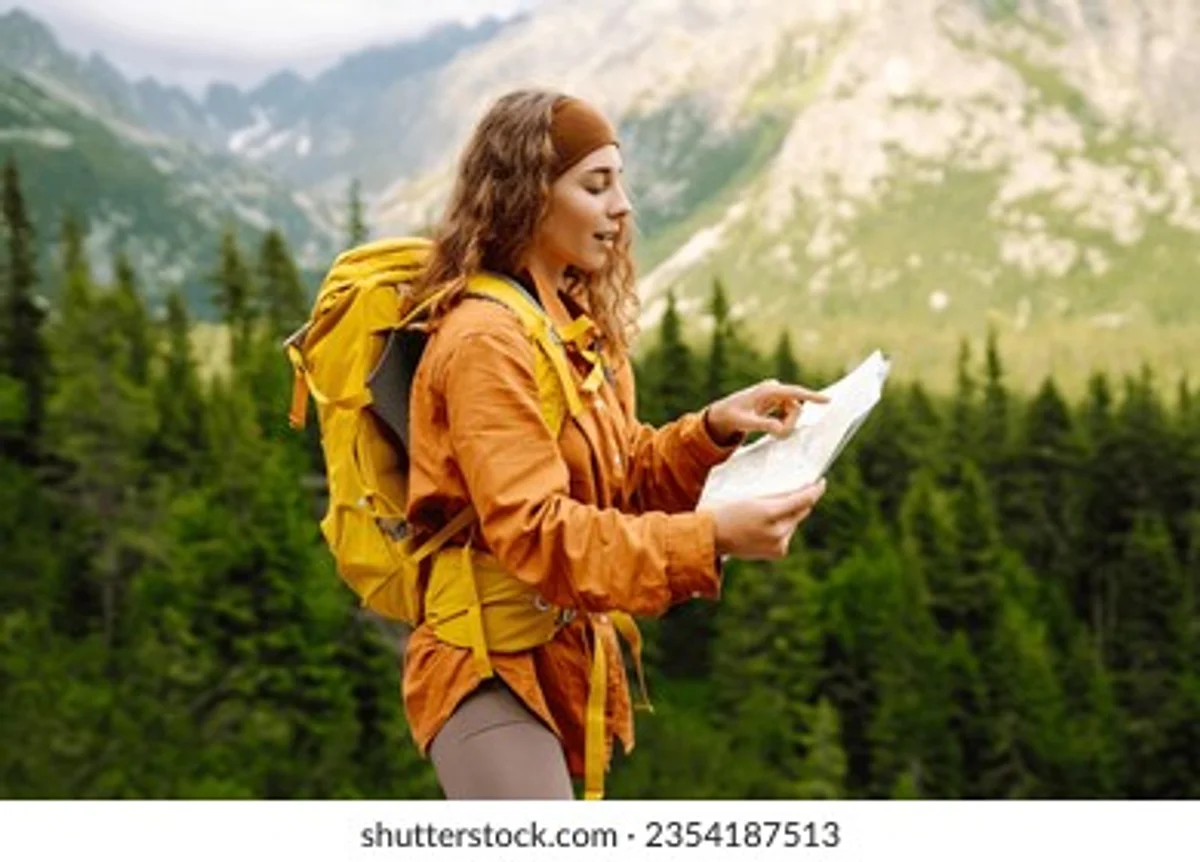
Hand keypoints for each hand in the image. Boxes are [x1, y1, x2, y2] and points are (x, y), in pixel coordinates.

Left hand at [704, 379, 828, 444]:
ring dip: (786, 424)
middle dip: (789, 423)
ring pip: (792, 412)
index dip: (811, 397)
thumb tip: (782, 429)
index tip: (828, 400)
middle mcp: (773, 389)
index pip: (794, 392)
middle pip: (795, 407)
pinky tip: (773, 429)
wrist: (722, 414)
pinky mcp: (775, 402)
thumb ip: (764, 425)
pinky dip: (783, 423)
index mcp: (767, 390)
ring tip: (770, 432)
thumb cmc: (732, 416)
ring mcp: (775, 395)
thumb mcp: (746, 423)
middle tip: (776, 435)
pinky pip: (787, 413)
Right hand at [707, 480, 826, 559]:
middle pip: (801, 511)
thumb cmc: (726, 510)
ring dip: (789, 516)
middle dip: (801, 502)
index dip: (815, 490)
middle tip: (798, 491)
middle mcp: (778, 530)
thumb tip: (796, 492)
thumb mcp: (750, 496)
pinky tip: (767, 526)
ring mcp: (778, 543)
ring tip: (772, 511)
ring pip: (794, 523)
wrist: (710, 536)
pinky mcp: (777, 553)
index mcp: (770, 512)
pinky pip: (787, 536)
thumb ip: (775, 496)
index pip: (804, 499)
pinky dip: (782, 529)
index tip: (821, 482)